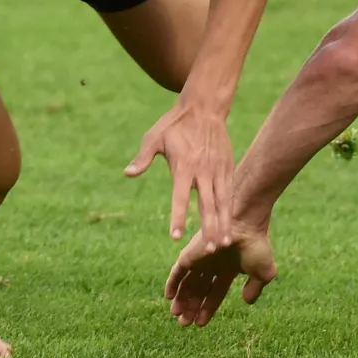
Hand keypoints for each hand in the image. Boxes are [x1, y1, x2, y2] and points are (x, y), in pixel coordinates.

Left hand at [126, 99, 233, 246]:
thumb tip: (128, 173)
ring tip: (224, 243)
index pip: (180, 197)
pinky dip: (230, 209)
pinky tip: (229, 225)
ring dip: (223, 223)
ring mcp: (218, 170)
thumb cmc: (175, 124)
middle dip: (209, 228)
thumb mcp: (154, 137)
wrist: (204, 108)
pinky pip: (230, 192)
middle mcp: (203, 171)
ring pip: (223, 201)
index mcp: (184, 166)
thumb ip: (143, 157)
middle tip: (210, 250)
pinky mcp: (227, 167)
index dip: (178, 216)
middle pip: (207, 205)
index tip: (175, 236)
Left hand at [164, 221, 276, 326]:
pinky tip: (169, 297)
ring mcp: (201, 258)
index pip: (216, 291)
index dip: (208, 307)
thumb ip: (255, 287)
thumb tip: (247, 301)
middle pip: (199, 289)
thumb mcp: (263, 272)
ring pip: (187, 283)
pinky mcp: (190, 253)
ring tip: (176, 316)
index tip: (200, 324)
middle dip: (192, 306)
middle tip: (183, 323)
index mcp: (230, 266)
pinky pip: (177, 271)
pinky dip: (172, 283)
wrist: (245, 224)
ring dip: (181, 299)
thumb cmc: (256, 245)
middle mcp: (213, 263)